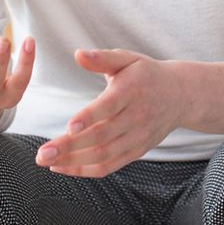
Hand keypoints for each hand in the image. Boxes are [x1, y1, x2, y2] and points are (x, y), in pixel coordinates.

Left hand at [36, 49, 183, 177]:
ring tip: (46, 162)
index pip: (110, 106)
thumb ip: (102, 58)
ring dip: (73, 161)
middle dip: (70, 147)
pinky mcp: (137, 151)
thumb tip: (78, 54)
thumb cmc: (146, 74)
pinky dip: (85, 170)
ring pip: (104, 155)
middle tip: (42, 153)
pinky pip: (110, 166)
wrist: (181, 95)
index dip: (90, 116)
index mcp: (132, 90)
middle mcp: (137, 116)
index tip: (69, 126)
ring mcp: (138, 137)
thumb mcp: (128, 59)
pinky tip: (62, 167)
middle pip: (102, 136)